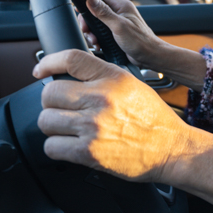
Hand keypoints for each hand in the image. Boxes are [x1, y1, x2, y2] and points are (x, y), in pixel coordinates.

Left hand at [33, 49, 212, 209]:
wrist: (172, 149)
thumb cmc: (153, 119)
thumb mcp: (132, 85)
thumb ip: (101, 77)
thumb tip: (68, 75)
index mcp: (112, 78)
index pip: (70, 59)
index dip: (48, 62)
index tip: (40, 70)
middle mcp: (101, 99)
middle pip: (50, 93)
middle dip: (51, 103)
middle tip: (62, 109)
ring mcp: (93, 126)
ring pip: (46, 120)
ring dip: (52, 126)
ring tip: (67, 129)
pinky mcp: (89, 152)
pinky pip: (51, 147)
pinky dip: (55, 148)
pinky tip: (68, 145)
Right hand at [76, 0, 162, 68]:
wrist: (150, 57)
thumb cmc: (140, 41)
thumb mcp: (119, 26)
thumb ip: (104, 12)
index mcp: (121, 5)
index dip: (88, 0)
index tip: (81, 10)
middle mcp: (119, 12)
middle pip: (95, 9)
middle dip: (88, 21)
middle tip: (86, 30)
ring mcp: (117, 23)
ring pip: (97, 22)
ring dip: (92, 32)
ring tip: (94, 41)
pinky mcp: (116, 33)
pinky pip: (101, 33)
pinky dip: (98, 39)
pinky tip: (99, 45)